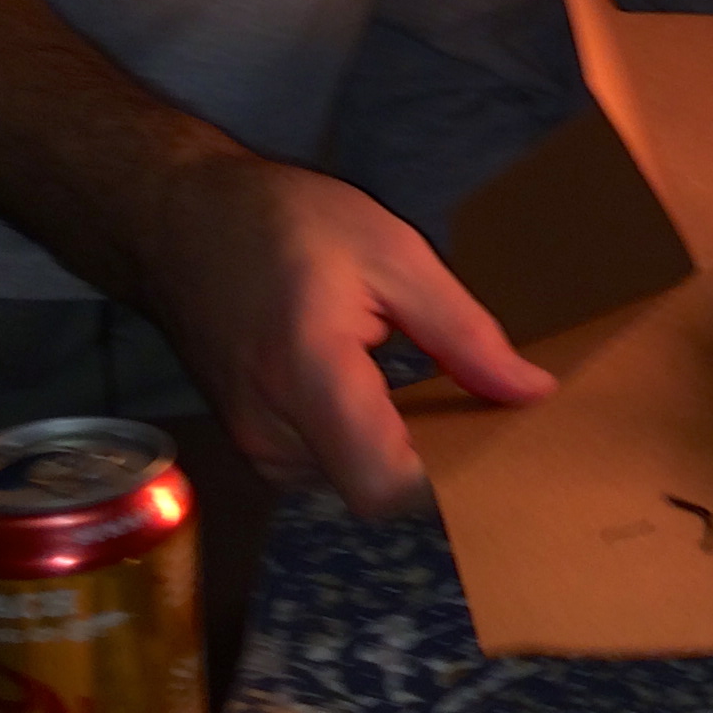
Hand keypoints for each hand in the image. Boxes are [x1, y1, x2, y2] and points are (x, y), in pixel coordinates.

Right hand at [134, 153, 551, 515]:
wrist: (179, 222)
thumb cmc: (286, 224)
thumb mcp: (393, 253)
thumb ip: (464, 333)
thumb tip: (533, 393)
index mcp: (309, 377)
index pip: (386, 484)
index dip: (450, 477)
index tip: (497, 434)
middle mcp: (273, 434)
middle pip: (378, 490)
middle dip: (438, 459)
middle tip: (483, 404)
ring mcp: (256, 449)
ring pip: (356, 483)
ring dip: (401, 449)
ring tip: (430, 386)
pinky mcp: (254, 448)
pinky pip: (330, 468)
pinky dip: (367, 442)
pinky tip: (385, 392)